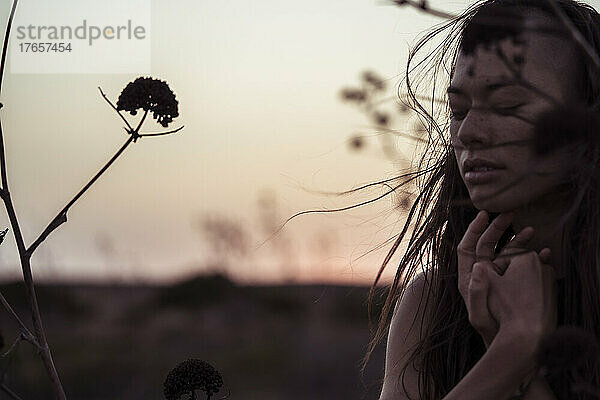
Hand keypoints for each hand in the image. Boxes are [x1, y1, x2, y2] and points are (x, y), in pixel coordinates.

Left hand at [457, 210, 539, 347]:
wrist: (506, 346)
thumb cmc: (490, 333)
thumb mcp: (479, 315)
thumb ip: (476, 290)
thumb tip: (479, 266)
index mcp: (469, 278)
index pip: (467, 248)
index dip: (474, 230)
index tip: (484, 215)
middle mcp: (482, 275)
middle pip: (487, 245)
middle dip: (498, 229)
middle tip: (510, 215)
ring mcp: (498, 278)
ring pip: (506, 252)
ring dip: (517, 240)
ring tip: (531, 230)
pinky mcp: (513, 283)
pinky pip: (521, 265)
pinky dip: (531, 256)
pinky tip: (544, 251)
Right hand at [486, 248, 557, 346]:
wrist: (530, 336)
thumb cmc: (508, 309)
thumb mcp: (486, 283)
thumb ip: (482, 267)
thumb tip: (481, 263)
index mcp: (526, 257)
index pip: (504, 255)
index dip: (494, 270)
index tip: (492, 283)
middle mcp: (543, 266)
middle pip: (516, 266)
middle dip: (506, 277)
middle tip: (500, 294)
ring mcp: (551, 281)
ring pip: (525, 278)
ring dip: (516, 287)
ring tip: (510, 303)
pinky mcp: (554, 296)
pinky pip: (535, 290)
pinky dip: (526, 296)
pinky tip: (519, 308)